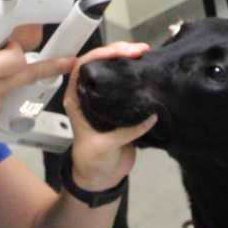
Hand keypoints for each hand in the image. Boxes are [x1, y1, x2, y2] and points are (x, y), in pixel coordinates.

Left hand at [62, 42, 157, 189]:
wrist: (102, 178)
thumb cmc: (93, 162)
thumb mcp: (104, 147)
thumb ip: (125, 132)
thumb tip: (151, 116)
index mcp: (77, 100)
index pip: (82, 68)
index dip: (98, 55)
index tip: (120, 52)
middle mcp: (89, 95)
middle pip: (100, 64)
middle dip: (118, 52)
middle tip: (140, 49)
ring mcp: (105, 99)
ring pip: (114, 71)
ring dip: (129, 60)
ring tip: (146, 53)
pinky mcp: (121, 106)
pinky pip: (128, 85)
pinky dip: (138, 75)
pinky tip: (150, 68)